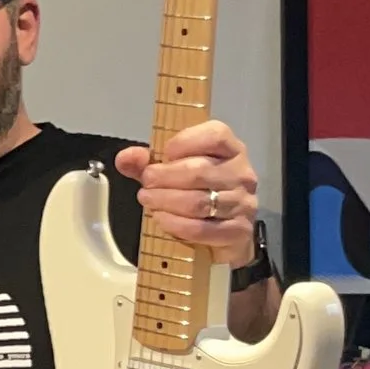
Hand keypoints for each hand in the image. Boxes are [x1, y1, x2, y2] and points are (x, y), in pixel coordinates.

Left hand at [117, 117, 261, 266]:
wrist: (223, 232)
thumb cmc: (196, 192)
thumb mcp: (170, 171)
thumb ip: (146, 162)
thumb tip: (126, 158)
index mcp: (230, 149)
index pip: (215, 135)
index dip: (184, 141)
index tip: (163, 154)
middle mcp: (242, 173)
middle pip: (199, 171)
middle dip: (164, 177)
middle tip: (146, 183)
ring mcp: (243, 203)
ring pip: (198, 201)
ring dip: (165, 201)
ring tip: (148, 200)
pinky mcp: (239, 231)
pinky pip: (202, 228)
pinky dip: (175, 224)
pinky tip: (161, 219)